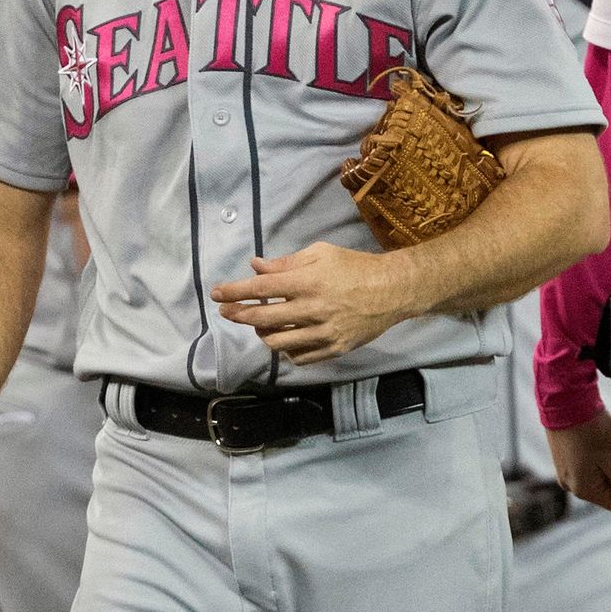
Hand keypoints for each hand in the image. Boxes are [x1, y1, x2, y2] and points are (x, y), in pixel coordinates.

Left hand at [211, 242, 411, 364]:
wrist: (393, 290)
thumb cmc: (354, 266)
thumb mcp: (321, 254)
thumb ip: (286, 263)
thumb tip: (256, 267)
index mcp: (309, 282)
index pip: (260, 289)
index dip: (234, 292)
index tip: (217, 294)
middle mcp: (313, 310)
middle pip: (263, 319)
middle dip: (238, 314)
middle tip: (227, 311)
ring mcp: (324, 333)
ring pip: (277, 343)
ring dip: (261, 333)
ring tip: (259, 324)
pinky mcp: (334, 349)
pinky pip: (299, 357)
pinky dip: (286, 350)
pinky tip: (285, 339)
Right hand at [548, 410, 610, 520]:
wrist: (565, 400)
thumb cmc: (593, 431)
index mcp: (584, 491)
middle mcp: (571, 486)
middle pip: (608, 491)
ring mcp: (565, 472)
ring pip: (598, 477)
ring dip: (609, 464)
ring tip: (607, 442)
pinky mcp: (563, 459)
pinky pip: (587, 466)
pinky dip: (597, 456)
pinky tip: (597, 439)